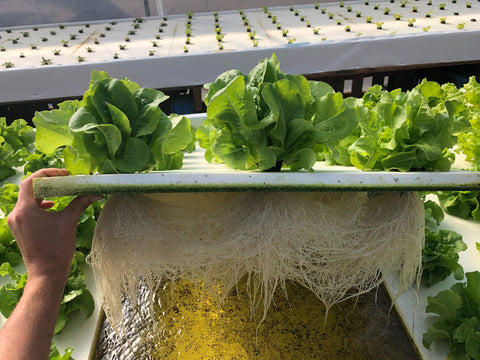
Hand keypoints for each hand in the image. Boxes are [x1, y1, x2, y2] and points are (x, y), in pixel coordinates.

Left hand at [7, 168, 102, 282]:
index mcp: (25, 210)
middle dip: (47, 182)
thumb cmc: (56, 249)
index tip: (64, 174)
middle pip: (29, 188)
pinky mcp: (20, 228)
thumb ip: (80, 203)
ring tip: (61, 191)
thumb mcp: (69, 222)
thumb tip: (95, 193)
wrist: (46, 273)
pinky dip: (40, 204)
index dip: (47, 174)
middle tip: (64, 179)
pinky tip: (52, 206)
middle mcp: (16, 214)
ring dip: (44, 193)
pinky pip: (28, 209)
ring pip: (28, 199)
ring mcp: (16, 222)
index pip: (31, 181)